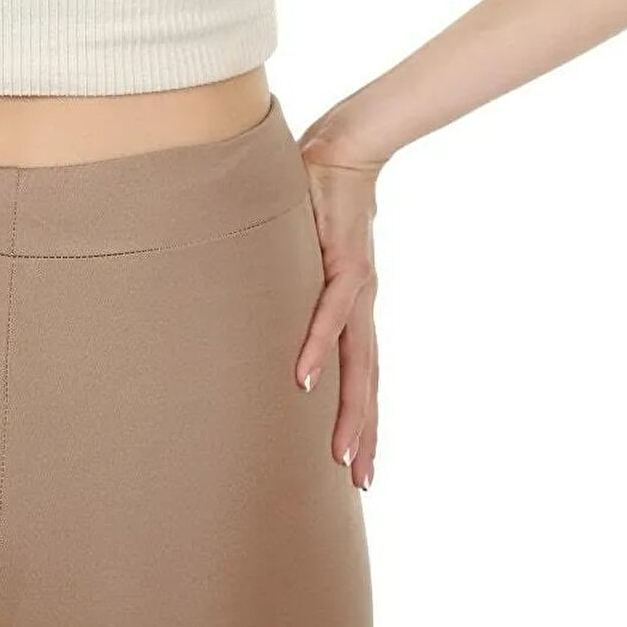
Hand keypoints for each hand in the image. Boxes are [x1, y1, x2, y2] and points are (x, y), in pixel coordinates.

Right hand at [294, 133, 381, 490]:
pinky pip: (329, 311)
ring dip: (348, 408)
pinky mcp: (341, 259)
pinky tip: (303, 377)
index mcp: (354, 304)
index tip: (359, 467)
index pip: (362, 372)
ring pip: (355, 359)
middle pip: (365, 380)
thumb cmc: (321, 193)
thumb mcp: (304, 248)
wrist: (346, 144)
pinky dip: (317, 345)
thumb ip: (292, 275)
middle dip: (361, 432)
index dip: (362, 419)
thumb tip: (260, 292)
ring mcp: (356, 284)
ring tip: (338, 452)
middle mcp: (361, 303)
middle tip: (358, 482)